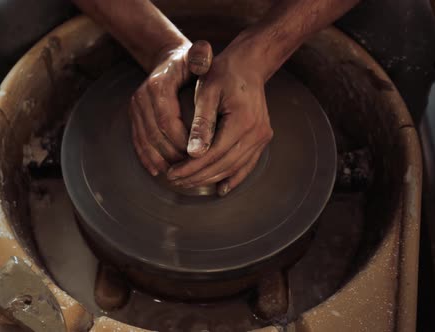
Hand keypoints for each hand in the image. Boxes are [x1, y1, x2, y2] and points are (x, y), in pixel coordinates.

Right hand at [129, 41, 212, 175]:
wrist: (168, 60)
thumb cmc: (189, 61)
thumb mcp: (197, 55)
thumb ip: (201, 56)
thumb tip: (201, 62)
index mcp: (157, 85)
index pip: (168, 121)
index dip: (181, 141)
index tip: (198, 154)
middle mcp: (141, 97)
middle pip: (155, 135)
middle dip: (173, 154)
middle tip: (191, 168)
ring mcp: (135, 108)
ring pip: (145, 141)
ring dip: (161, 160)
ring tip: (178, 173)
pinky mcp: (134, 117)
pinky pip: (138, 142)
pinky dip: (147, 158)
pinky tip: (159, 171)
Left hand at [166, 41, 273, 195]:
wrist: (249, 65)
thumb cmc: (223, 73)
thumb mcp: (206, 92)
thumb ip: (201, 123)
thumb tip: (193, 153)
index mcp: (243, 121)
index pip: (213, 154)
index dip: (191, 167)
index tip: (172, 173)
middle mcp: (257, 133)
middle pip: (224, 165)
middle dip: (198, 176)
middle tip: (175, 180)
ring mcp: (262, 137)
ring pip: (234, 168)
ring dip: (211, 178)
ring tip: (188, 182)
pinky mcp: (262, 138)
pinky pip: (247, 164)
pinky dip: (233, 177)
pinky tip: (220, 189)